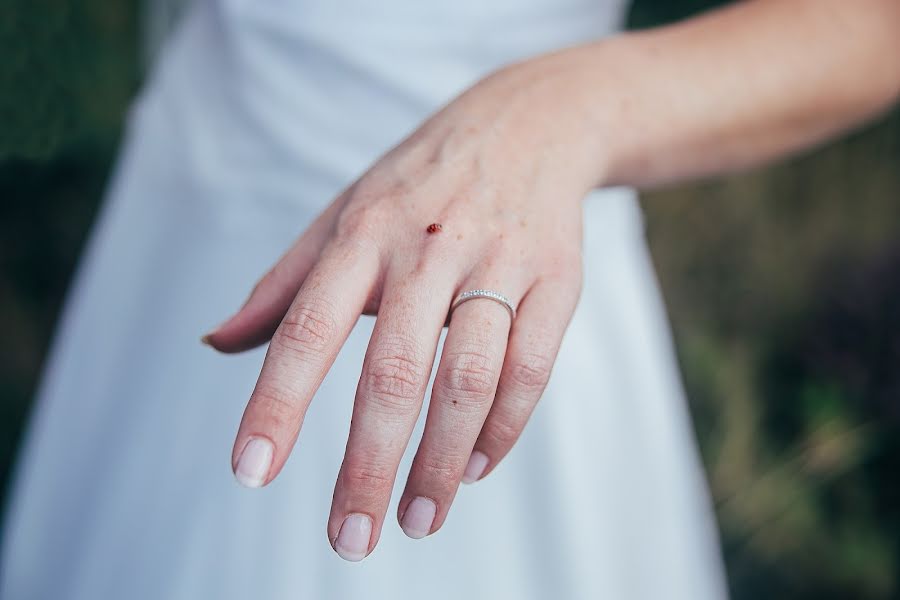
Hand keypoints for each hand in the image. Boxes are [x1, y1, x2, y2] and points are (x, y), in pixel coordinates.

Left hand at [204, 61, 593, 560]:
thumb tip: (216, 345)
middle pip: (395, 371)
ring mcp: (498, 260)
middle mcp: (427, 247)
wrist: (529, 123)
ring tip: (418, 522)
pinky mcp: (557, 278)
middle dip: (368, 464)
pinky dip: (505, 428)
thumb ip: (283, 285)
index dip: (277, 401)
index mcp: (362, 232)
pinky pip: (532, 367)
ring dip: (443, 462)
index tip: (252, 471)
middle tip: (347, 540)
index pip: (307, 325)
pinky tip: (477, 468)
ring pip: (470, 378)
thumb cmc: (417, 184)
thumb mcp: (344, 216)